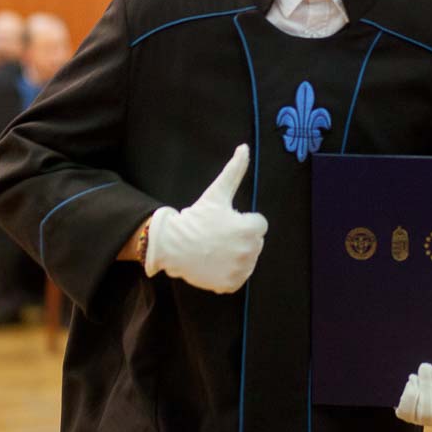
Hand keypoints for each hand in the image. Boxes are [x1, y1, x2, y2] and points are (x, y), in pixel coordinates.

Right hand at [143, 144, 267, 293]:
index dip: (242, 220)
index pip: (259, 224)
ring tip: (216, 247)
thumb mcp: (217, 193)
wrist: (172, 245)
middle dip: (241, 237)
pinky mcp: (231, 285)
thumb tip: (245, 147)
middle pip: (255, 242)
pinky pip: (239, 276)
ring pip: (248, 259)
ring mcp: (240, 271)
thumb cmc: (196, 217)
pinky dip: (230, 271)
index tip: (226, 220)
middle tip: (219, 234)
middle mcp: (248, 252)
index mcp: (249, 229)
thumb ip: (235, 170)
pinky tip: (215, 262)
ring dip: (237, 254)